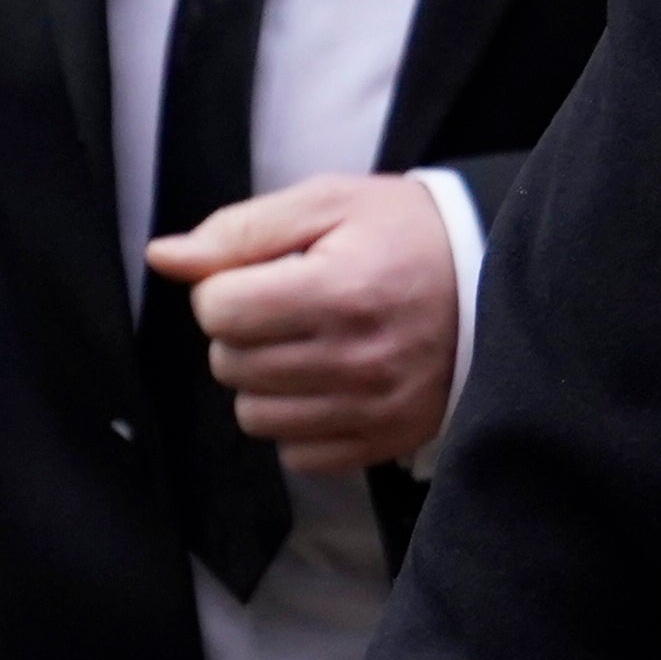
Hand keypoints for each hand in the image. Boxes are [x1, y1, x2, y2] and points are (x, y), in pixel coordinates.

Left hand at [149, 174, 457, 473]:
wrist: (496, 278)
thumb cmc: (403, 233)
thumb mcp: (328, 204)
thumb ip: (241, 229)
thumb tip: (165, 258)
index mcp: (340, 289)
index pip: (218, 310)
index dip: (226, 286)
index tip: (266, 274)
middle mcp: (357, 358)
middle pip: (230, 363)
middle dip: (244, 331)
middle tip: (291, 307)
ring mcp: (373, 407)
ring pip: (254, 416)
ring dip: (265, 380)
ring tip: (308, 345)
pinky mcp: (385, 440)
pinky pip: (297, 455)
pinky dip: (300, 422)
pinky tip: (329, 383)